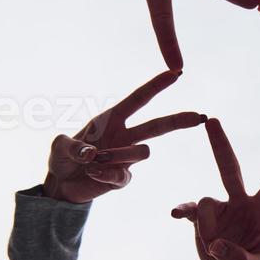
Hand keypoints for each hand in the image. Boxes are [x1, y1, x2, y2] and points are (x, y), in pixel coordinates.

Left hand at [44, 70, 205, 203]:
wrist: (61, 185)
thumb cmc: (62, 158)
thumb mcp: (58, 147)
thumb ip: (72, 146)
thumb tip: (92, 154)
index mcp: (111, 119)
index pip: (139, 99)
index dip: (157, 86)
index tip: (176, 73)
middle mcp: (124, 135)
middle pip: (158, 126)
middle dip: (179, 120)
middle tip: (200, 117)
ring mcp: (126, 158)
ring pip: (142, 151)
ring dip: (118, 155)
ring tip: (94, 161)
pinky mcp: (123, 178)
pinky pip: (123, 175)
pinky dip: (104, 175)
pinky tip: (92, 174)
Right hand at [172, 119, 259, 259]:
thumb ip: (238, 259)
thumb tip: (216, 244)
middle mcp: (241, 203)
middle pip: (230, 169)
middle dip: (220, 145)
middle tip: (212, 121)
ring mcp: (220, 210)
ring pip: (206, 203)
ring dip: (208, 226)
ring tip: (215, 249)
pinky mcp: (200, 220)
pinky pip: (189, 211)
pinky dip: (183, 211)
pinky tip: (175, 214)